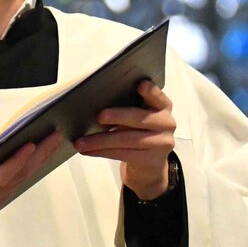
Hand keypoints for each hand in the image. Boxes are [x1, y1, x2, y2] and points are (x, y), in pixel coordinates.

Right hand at [0, 110, 60, 219]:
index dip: (17, 162)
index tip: (31, 145)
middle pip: (16, 178)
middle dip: (38, 157)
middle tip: (53, 137)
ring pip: (21, 182)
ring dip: (39, 163)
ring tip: (53, 142)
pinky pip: (18, 186)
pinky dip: (31, 170)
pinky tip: (43, 156)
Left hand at [76, 80, 176, 198]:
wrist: (150, 161)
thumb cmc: (137, 131)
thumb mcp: (137, 117)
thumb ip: (127, 107)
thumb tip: (95, 106)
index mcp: (163, 106)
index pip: (158, 97)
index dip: (151, 91)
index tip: (140, 85)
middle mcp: (167, 123)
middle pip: (140, 118)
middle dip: (118, 116)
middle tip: (99, 117)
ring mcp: (162, 142)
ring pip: (128, 139)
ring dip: (101, 140)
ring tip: (81, 142)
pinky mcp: (153, 159)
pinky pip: (124, 154)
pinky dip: (102, 152)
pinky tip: (88, 151)